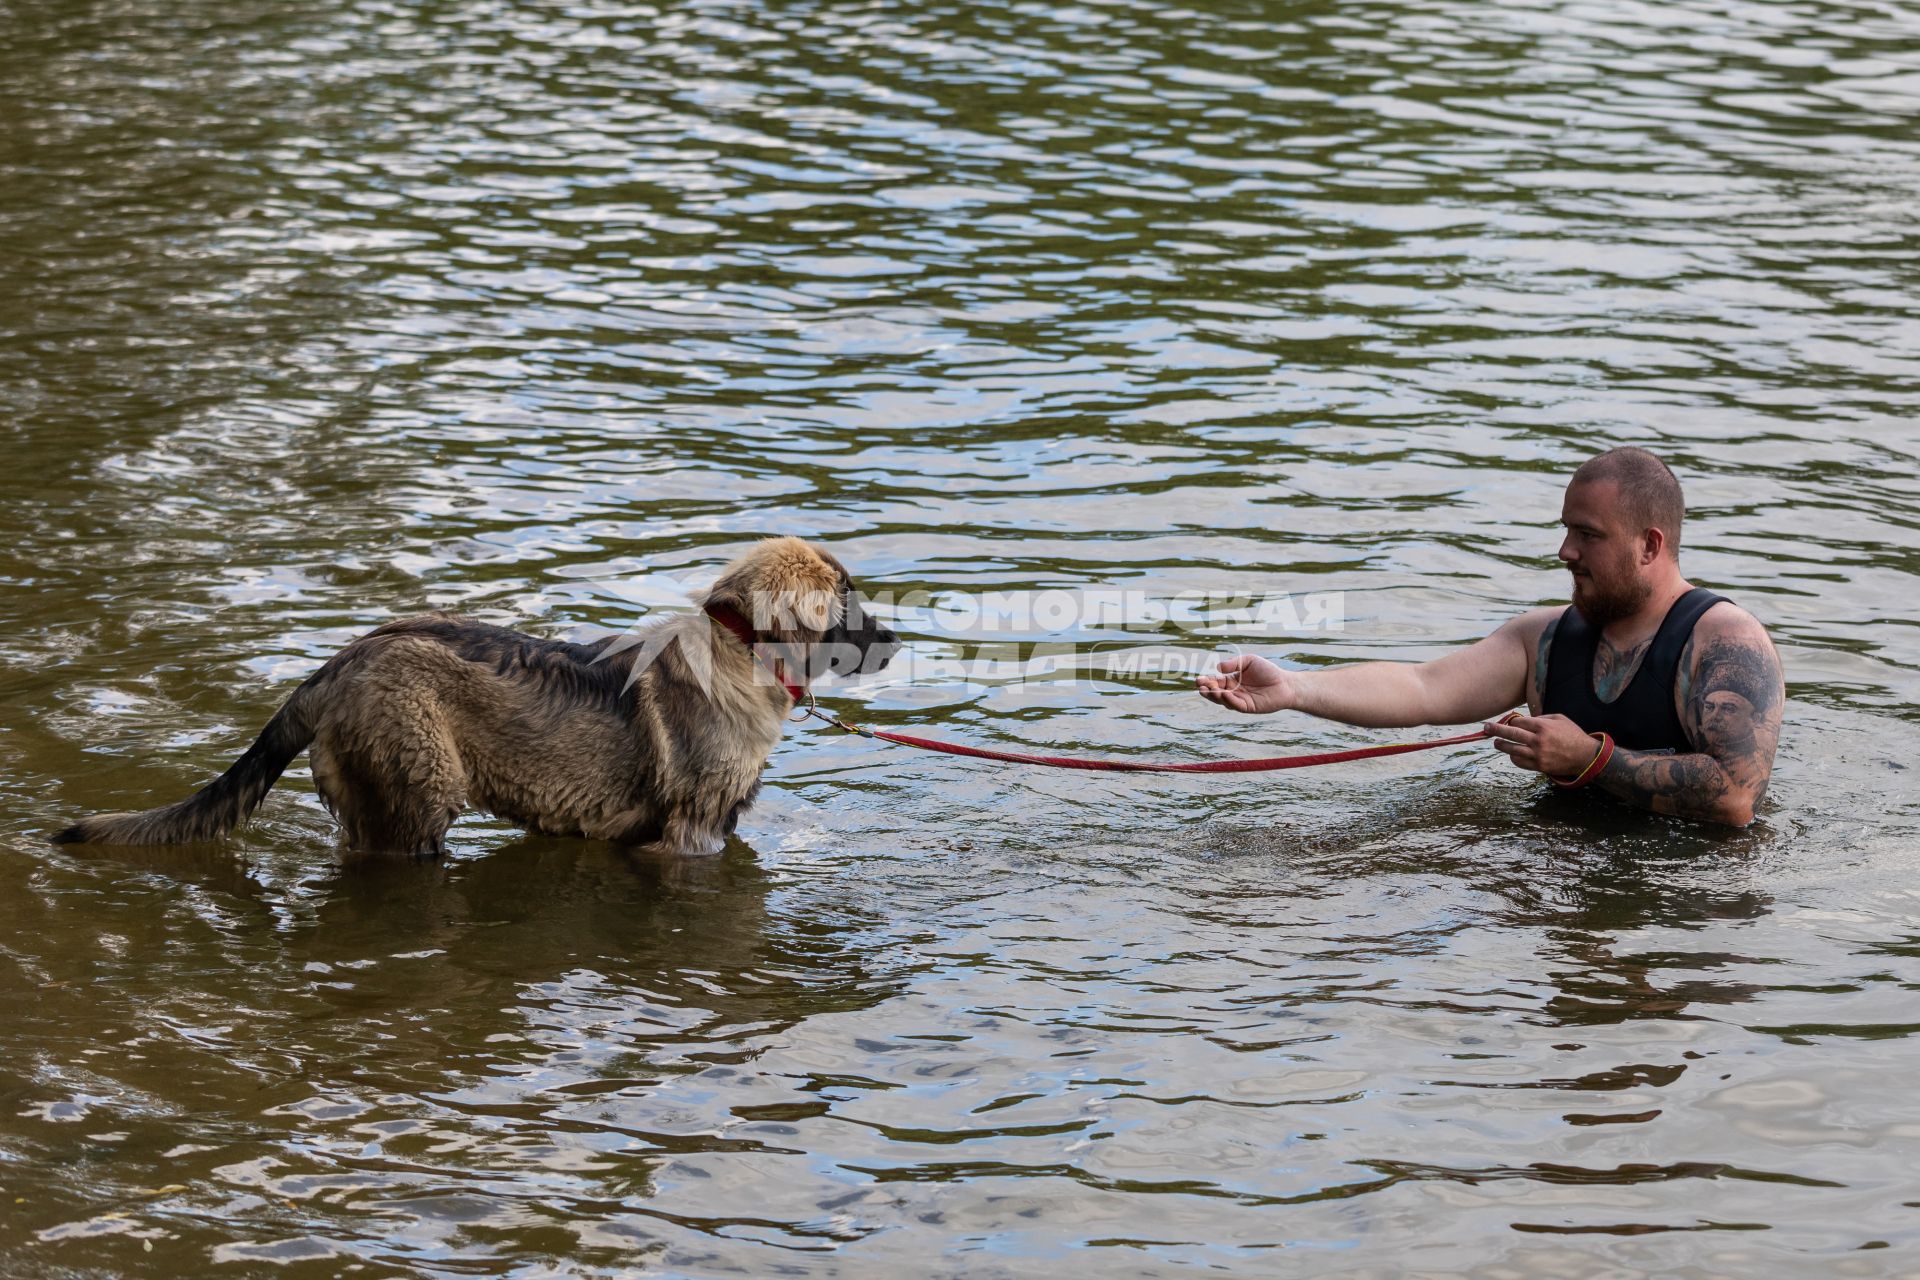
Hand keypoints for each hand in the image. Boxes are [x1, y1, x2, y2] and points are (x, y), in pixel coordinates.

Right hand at [1197, 654, 1296, 714]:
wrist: (1285, 683)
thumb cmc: (1268, 670)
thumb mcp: (1249, 661)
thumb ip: (1234, 663)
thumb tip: (1218, 667)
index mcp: (1232, 680)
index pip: (1215, 681)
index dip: (1207, 681)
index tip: (1199, 679)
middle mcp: (1233, 691)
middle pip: (1216, 693)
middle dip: (1207, 690)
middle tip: (1200, 686)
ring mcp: (1240, 700)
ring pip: (1223, 701)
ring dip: (1215, 696)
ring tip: (1209, 690)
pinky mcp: (1247, 707)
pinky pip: (1235, 705)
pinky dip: (1229, 700)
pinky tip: (1225, 694)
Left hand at [1484, 713, 1600, 776]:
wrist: (1585, 756)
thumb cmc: (1572, 734)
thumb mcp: (1559, 718)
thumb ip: (1540, 717)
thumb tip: (1522, 720)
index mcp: (1543, 726)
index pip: (1518, 722)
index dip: (1511, 722)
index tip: (1506, 722)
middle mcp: (1538, 740)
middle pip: (1510, 734)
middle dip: (1496, 730)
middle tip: (1486, 728)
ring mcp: (1538, 755)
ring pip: (1512, 749)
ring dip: (1501, 746)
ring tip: (1496, 743)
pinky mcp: (1539, 766)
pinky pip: (1519, 762)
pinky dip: (1514, 757)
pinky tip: (1512, 753)